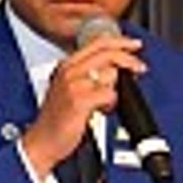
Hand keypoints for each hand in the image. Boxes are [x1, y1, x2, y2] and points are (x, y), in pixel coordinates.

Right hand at [21, 34, 145, 177]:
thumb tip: (115, 66)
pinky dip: (110, 104)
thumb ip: (87, 74)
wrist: (42, 141)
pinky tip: (101, 110)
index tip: (133, 44)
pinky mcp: (79, 100)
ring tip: (104, 101)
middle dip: (129, 60)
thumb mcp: (67, 88)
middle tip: (139, 68)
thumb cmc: (56, 119)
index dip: (120, 42)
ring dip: (114, 89)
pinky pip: (109, 95)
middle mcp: (68, 71)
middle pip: (107, 53)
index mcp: (66, 65)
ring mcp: (73, 85)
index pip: (97, 43)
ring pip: (110, 74)